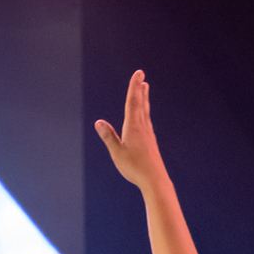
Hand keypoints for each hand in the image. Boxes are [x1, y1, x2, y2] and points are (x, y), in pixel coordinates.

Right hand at [94, 71, 167, 190]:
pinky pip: (147, 122)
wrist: (155, 180)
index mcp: (133, 127)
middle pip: (141, 104)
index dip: (134, 87)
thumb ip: (108, 137)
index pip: (133, 102)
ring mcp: (148, 135)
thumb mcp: (117, 153)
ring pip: (145, 112)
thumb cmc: (135, 168)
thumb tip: (98, 122)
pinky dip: (145, 113)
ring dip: (144, 99)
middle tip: (142, 76)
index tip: (138, 73)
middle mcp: (143, 127)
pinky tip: (145, 116)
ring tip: (145, 89)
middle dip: (140, 89)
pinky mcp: (151, 142)